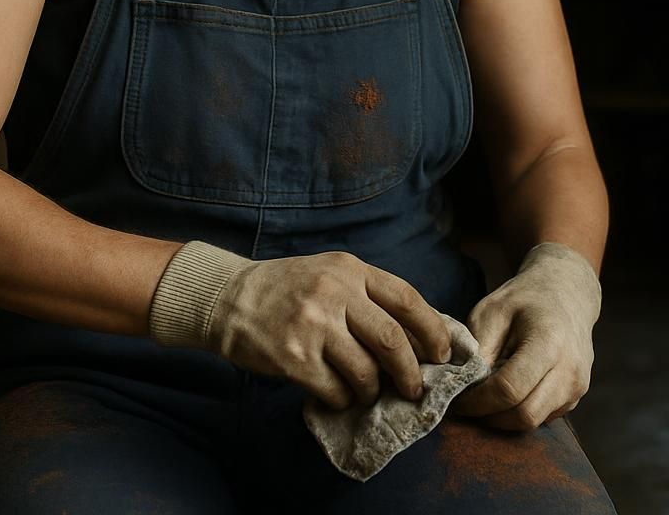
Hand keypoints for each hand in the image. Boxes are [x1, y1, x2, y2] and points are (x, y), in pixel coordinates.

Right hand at [148, 242, 452, 410]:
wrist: (227, 298)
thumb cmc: (286, 288)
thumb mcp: (329, 273)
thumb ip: (367, 295)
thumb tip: (415, 336)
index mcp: (350, 269)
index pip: (406, 299)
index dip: (431, 331)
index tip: (441, 354)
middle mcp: (334, 293)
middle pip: (392, 340)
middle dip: (410, 372)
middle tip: (413, 389)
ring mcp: (313, 326)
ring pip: (366, 371)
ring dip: (372, 390)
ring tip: (366, 392)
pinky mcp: (293, 358)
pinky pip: (335, 390)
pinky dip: (343, 399)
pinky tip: (337, 395)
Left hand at [450, 242, 601, 430]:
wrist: (568, 292)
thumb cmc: (525, 298)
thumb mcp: (492, 311)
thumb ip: (478, 350)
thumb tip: (463, 387)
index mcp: (549, 343)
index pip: (509, 389)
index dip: (477, 401)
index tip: (456, 398)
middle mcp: (570, 371)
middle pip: (523, 415)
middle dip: (488, 416)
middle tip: (466, 403)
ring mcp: (577, 387)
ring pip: (533, 423)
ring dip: (503, 417)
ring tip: (484, 396)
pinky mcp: (575, 397)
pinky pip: (541, 418)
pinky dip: (518, 412)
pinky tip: (506, 392)